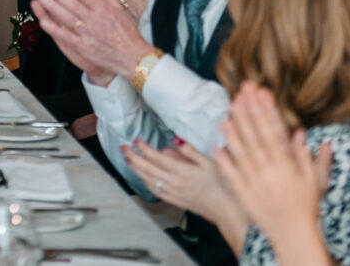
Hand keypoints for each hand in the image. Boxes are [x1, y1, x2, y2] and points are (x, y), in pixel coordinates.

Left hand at [28, 0, 151, 84]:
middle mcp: (94, 20)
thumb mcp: (120, 10)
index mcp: (103, 10)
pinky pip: (66, 36)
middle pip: (72, 3)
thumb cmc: (127, 35)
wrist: (134, 58)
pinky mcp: (84, 47)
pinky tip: (44, 21)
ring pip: (67, 17)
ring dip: (52, 6)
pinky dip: (55, 29)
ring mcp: (88, 34)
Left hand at [125, 138, 240, 231]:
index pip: (157, 158)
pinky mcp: (175, 201)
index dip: (144, 148)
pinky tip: (142, 178)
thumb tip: (175, 141)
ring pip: (149, 180)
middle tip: (124, 148)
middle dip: (133, 157)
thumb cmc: (221, 185)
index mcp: (183, 172)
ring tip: (128, 160)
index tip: (136, 140)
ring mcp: (174, 193)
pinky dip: (145, 183)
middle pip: (148, 169)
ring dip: (136, 170)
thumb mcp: (210, 163)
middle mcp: (175, 183)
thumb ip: (190, 151)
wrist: (226, 209)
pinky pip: (156, 191)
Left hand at [214, 82, 333, 257]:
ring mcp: (255, 181)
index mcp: (287, 166)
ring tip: (226, 111)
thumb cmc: (306, 208)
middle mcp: (270, 171)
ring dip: (234, 131)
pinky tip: (216, 146)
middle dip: (249, 111)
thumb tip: (303, 134)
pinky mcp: (243, 192)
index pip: (275, 132)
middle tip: (241, 91)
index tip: (262, 93)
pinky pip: (231, 174)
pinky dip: (224, 160)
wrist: (294, 235)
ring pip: (242, 151)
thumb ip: (309, 157)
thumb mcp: (315, 181)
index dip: (267, 111)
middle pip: (256, 136)